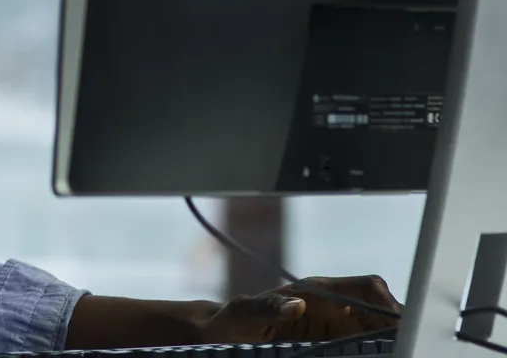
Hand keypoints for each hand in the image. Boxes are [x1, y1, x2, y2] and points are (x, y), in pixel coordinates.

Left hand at [198, 276, 401, 343]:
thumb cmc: (233, 321)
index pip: (366, 287)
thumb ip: (267, 307)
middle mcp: (333, 305)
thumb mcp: (245, 314)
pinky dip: (379, 349)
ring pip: (380, 328)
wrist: (224, 335)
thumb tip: (296, 304)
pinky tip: (386, 354)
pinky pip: (366, 343)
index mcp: (317, 291)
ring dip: (393, 339)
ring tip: (404, 351)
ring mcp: (337, 324)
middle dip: (401, 324)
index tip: (401, 324)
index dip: (388, 302)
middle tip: (413, 346)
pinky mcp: (335, 342)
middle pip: (382, 308)